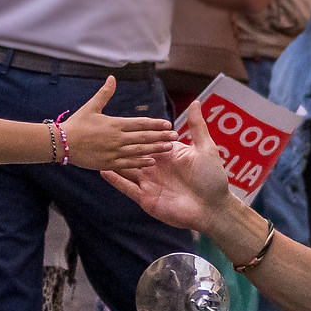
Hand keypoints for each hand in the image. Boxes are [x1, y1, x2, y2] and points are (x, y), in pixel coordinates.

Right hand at [61, 79, 176, 171]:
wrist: (61, 143)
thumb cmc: (76, 124)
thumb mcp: (91, 107)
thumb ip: (104, 93)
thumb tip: (112, 77)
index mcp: (115, 124)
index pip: (140, 123)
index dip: (155, 124)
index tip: (168, 123)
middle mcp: (117, 138)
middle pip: (144, 137)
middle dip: (161, 136)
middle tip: (175, 136)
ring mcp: (113, 152)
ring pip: (139, 150)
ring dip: (155, 148)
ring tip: (168, 147)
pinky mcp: (109, 163)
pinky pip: (128, 163)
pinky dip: (141, 162)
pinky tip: (152, 161)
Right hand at [103, 102, 265, 249]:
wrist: (212, 208)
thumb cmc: (212, 178)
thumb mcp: (206, 148)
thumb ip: (196, 126)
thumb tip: (196, 102)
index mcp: (168, 156)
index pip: (148, 141)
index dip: (137, 132)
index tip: (120, 120)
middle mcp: (157, 169)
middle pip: (134, 154)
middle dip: (120, 145)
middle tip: (102, 133)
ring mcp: (150, 184)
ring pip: (127, 170)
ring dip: (114, 161)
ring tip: (97, 151)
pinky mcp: (146, 198)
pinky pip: (127, 188)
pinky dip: (116, 180)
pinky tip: (104, 170)